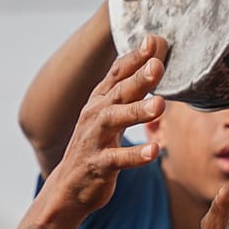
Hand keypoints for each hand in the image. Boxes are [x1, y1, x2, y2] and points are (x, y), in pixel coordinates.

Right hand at [44, 37, 166, 216]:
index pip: (117, 74)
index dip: (134, 57)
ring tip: (160, 105)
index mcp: (99, 102)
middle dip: (137, 78)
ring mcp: (93, 140)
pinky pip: (116, 160)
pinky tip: (154, 151)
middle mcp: (94, 116)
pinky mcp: (97, 166)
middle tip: (158, 65)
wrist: (69, 188)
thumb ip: (129, 91)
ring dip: (136, 112)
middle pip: (117, 92)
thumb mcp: (109, 115)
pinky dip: (135, 156)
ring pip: (113, 121)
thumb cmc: (96, 147)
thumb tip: (154, 61)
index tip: (154, 40)